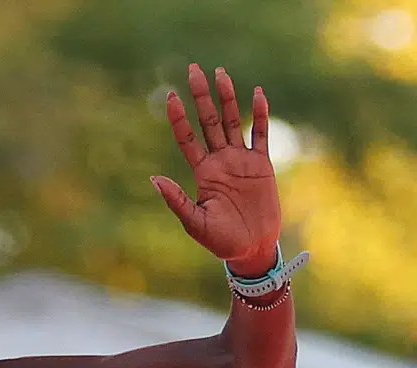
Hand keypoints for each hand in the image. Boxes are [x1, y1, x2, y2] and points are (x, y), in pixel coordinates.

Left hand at [152, 64, 281, 272]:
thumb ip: (177, 200)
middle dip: (200, 96)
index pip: (187, 138)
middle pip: (209, 121)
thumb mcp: (194, 222)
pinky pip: (261, 135)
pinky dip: (260, 114)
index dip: (179, 118)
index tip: (170, 96)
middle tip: (192, 69)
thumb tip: (154, 178)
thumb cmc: (220, 241)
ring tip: (220, 73)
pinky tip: (257, 93)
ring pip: (233, 121)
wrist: (251, 249)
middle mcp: (220, 161)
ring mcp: (241, 161)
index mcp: (202, 173)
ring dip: (227, 98)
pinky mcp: (262, 165)